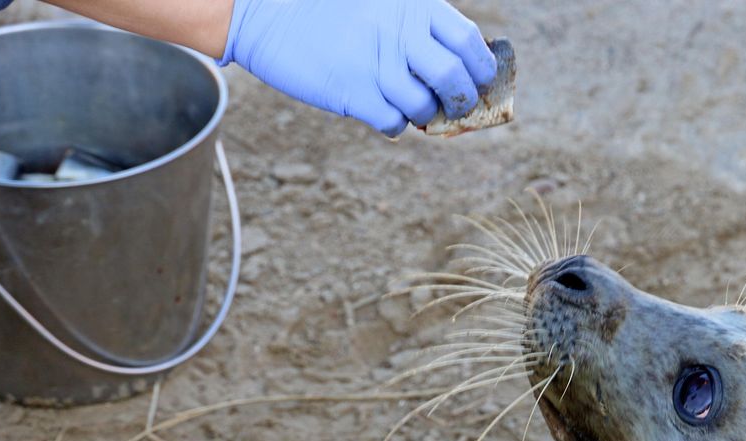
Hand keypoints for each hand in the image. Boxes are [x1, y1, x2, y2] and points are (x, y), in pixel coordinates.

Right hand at [220, 0, 496, 135]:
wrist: (263, 12)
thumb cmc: (326, 9)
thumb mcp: (379, 2)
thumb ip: (415, 24)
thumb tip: (458, 63)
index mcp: (412, 5)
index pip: (468, 40)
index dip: (482, 66)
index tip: (482, 79)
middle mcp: (399, 33)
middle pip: (455, 78)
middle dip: (464, 99)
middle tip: (458, 105)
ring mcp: (376, 64)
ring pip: (425, 107)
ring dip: (426, 115)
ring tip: (412, 108)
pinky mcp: (352, 93)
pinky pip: (394, 123)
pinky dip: (395, 124)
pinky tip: (381, 111)